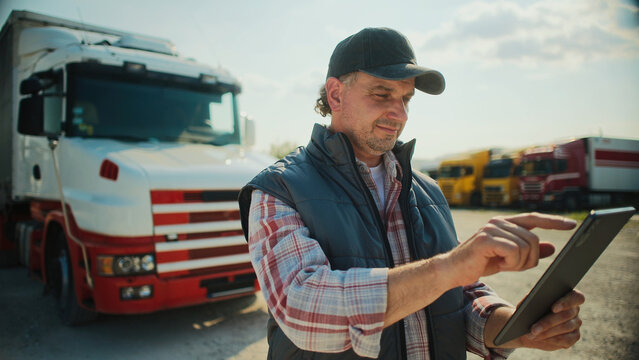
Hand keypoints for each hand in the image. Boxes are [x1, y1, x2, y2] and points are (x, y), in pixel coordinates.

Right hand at [445, 212, 576, 286]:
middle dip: (529, 259)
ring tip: (502, 264)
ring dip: (518, 263)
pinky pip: (514, 251)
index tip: (572, 225)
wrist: (453, 270)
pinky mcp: (486, 238)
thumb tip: (553, 248)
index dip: (553, 221)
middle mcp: (499, 221)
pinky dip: (510, 263)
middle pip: (534, 239)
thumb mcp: (509, 259)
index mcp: (504, 223)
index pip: (534, 218)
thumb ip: (529, 252)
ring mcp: (492, 228)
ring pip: (526, 247)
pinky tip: (497, 264)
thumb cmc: (479, 263)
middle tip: (512, 265)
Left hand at [517, 289, 584, 349]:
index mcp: (568, 295)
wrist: (527, 325)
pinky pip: (566, 340)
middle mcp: (575, 309)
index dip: (566, 302)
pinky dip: (551, 340)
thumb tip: (532, 301)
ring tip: (532, 334)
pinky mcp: (574, 337)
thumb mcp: (528, 303)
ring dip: (547, 332)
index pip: (576, 297)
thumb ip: (532, 299)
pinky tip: (539, 339)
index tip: (553, 309)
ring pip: (565, 328)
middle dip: (548, 323)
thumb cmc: (529, 309)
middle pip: (567, 315)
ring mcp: (576, 324)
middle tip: (533, 329)